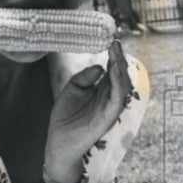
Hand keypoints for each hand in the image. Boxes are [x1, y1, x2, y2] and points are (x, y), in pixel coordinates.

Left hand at [44, 40, 132, 182]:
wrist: (59, 142)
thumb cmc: (65, 118)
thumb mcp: (72, 89)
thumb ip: (85, 77)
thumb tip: (100, 67)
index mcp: (101, 91)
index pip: (112, 70)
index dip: (113, 56)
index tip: (111, 40)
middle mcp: (109, 98)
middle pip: (120, 75)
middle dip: (119, 58)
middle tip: (115, 42)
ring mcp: (110, 108)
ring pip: (123, 85)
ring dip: (121, 68)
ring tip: (116, 52)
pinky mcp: (108, 117)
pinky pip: (118, 99)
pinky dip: (119, 84)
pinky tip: (115, 70)